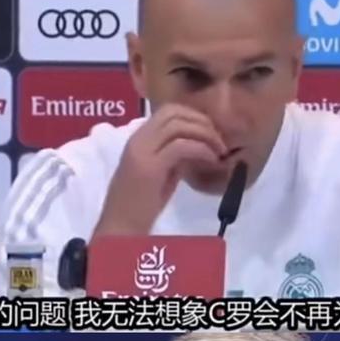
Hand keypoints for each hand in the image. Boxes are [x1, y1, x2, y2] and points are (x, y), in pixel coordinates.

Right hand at [93, 104, 227, 235]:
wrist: (120, 229)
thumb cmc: (139, 208)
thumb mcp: (160, 176)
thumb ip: (174, 159)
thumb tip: (198, 148)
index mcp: (138, 139)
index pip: (168, 111)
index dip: (194, 117)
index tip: (211, 134)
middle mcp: (138, 139)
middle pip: (174, 112)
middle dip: (202, 122)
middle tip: (219, 142)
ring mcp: (142, 151)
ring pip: (179, 125)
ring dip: (205, 134)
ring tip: (219, 151)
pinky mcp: (150, 167)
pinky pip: (181, 146)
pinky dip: (201, 149)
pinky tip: (212, 161)